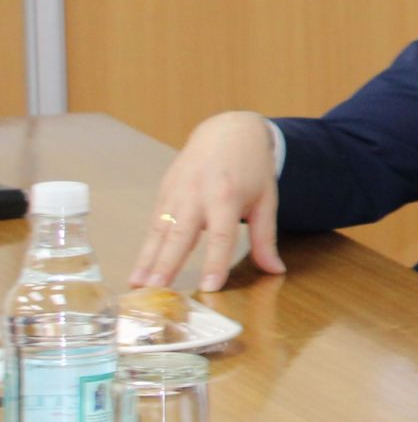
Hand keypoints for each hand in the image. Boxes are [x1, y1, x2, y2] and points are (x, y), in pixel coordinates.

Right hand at [130, 112, 285, 293]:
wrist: (228, 131)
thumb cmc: (251, 168)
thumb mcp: (267, 199)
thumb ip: (265, 237)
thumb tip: (275, 270)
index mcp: (227, 196)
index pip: (221, 235)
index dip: (215, 262)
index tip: (210, 288)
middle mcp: (197, 194)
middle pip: (181, 234)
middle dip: (167, 263)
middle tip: (156, 290)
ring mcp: (177, 192)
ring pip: (159, 230)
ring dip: (147, 259)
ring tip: (137, 285)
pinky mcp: (164, 192)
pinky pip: (153, 223)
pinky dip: (145, 247)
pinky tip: (138, 269)